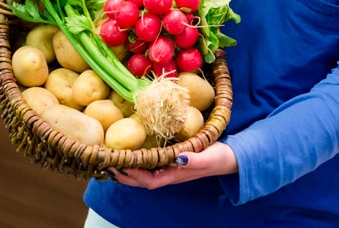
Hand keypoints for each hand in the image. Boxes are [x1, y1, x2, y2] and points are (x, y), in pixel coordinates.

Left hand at [108, 142, 237, 188]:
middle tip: (108, 166)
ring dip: (130, 172)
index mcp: (176, 174)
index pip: (149, 179)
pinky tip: (135, 157)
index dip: (134, 176)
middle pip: (143, 180)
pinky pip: (153, 166)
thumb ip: (193, 159)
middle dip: (125, 176)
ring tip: (115, 164)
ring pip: (146, 174)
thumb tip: (178, 158)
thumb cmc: (219, 157)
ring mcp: (172, 169)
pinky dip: (141, 164)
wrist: (231, 158)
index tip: (120, 167)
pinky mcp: (175, 162)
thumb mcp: (207, 156)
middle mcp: (171, 174)